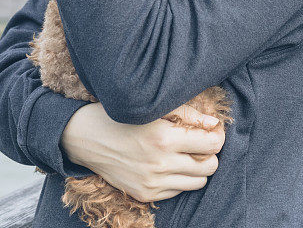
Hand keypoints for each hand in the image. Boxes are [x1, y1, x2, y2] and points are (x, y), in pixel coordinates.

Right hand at [61, 102, 223, 202]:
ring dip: (197, 167)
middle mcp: (160, 164)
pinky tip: (168, 163)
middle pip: (209, 167)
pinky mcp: (145, 194)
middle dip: (210, 153)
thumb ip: (186, 114)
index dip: (217, 135)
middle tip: (200, 141)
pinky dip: (179, 178)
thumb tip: (213, 123)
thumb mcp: (150, 108)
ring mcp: (152, 183)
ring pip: (197, 182)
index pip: (211, 144)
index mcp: (163, 138)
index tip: (212, 129)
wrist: (84, 137)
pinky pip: (178, 191)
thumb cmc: (117, 115)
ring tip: (185, 152)